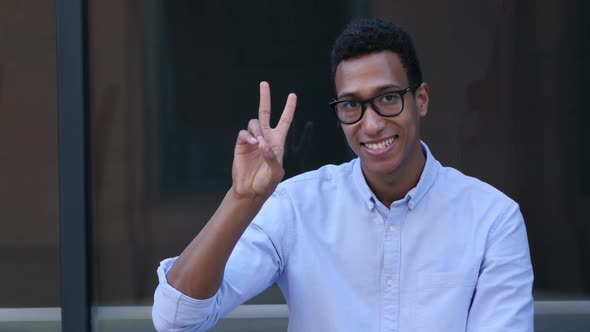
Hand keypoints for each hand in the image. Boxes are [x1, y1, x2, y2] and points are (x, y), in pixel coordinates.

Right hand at [231, 81, 296, 199]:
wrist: (250, 190)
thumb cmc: (266, 183)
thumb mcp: (275, 173)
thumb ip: (272, 158)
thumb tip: (262, 144)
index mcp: (278, 142)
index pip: (284, 122)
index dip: (289, 109)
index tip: (292, 96)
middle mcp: (265, 137)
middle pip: (265, 113)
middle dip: (265, 98)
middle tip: (264, 83)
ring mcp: (252, 140)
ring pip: (254, 123)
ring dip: (257, 130)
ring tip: (259, 142)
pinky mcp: (241, 144)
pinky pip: (244, 133)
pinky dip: (248, 136)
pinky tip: (253, 144)